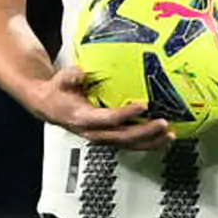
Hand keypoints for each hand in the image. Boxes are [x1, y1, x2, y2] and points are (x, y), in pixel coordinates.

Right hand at [30, 65, 173, 151]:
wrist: (49, 107)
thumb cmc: (57, 93)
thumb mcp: (60, 80)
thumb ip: (70, 76)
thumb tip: (81, 73)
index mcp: (82, 118)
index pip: (107, 119)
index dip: (125, 115)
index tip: (142, 106)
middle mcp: (93, 132)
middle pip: (122, 137)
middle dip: (145, 132)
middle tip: (163, 123)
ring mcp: (102, 137)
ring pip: (128, 145)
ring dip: (150, 142)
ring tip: (168, 136)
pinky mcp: (108, 137)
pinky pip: (129, 143)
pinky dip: (147, 142)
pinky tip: (161, 138)